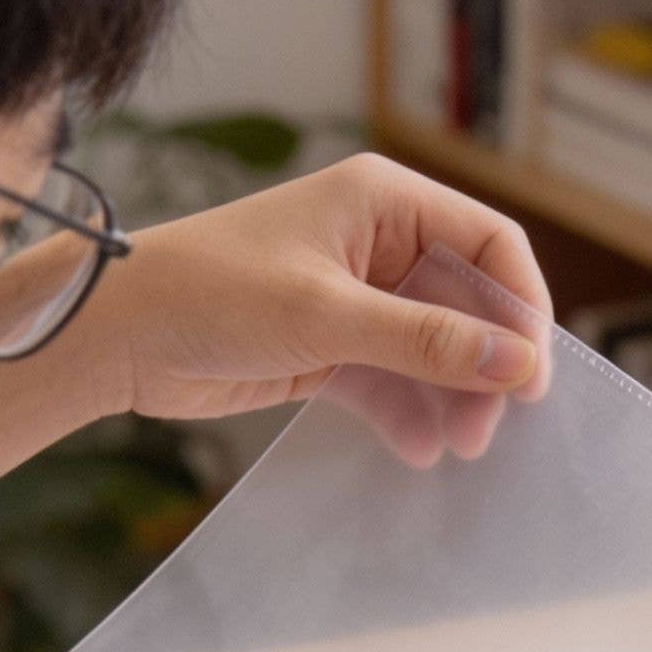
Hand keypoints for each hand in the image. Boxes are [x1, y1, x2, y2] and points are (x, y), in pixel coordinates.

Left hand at [82, 153, 551, 462]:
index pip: (489, 243)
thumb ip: (426, 341)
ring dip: (450, 398)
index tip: (531, 375)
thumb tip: (517, 364)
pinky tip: (417, 450)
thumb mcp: (329, 316)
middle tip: (489, 429)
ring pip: (434, 349)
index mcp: (384, 201)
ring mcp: (356, 297)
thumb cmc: (212, 294)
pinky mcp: (329, 347)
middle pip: (467, 303)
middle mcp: (378, 242)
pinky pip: (392, 380)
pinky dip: (408, 413)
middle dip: (483, 366)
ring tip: (457, 448)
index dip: (520, 307)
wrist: (119, 336)